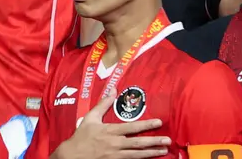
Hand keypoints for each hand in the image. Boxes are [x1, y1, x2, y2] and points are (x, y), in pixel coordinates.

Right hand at [53, 92, 167, 158]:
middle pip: (138, 143)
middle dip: (154, 141)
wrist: (74, 155)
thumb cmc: (82, 135)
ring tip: (164, 150)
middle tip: (167, 140)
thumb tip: (112, 90)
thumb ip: (103, 104)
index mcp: (110, 130)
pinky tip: (151, 158)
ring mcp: (116, 155)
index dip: (146, 125)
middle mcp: (115, 143)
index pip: (132, 127)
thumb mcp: (90, 118)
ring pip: (138, 154)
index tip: (159, 122)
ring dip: (152, 152)